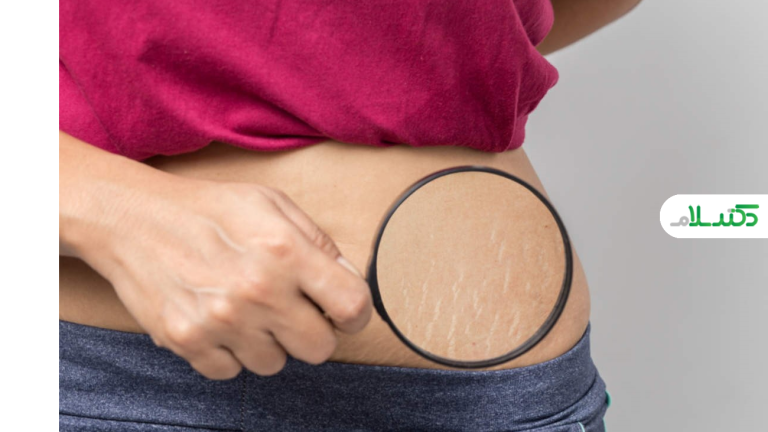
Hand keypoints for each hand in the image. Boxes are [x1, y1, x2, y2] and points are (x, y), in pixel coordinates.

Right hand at [73, 176, 372, 379]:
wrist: (133, 219)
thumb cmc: (208, 209)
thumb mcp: (272, 204)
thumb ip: (318, 242)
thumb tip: (348, 279)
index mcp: (285, 252)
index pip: (352, 305)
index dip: (356, 313)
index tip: (346, 312)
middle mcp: (257, 291)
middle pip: (320, 348)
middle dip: (313, 331)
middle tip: (292, 309)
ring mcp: (221, 321)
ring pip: (275, 364)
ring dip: (268, 342)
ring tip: (247, 309)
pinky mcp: (188, 342)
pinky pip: (232, 371)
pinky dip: (230, 351)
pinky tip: (220, 320)